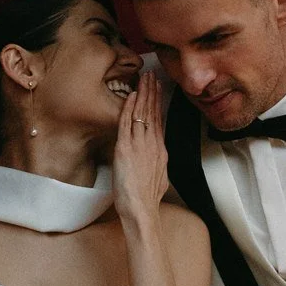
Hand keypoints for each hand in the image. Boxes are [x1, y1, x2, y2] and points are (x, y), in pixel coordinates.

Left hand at [112, 72, 167, 227]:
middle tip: (152, 76)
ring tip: (145, 78)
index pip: (158, 120)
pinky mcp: (126, 149)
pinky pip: (128, 123)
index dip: (158, 103)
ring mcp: (139, 145)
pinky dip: (129, 108)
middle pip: (152, 112)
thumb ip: (156, 163)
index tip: (157, 89)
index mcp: (160, 150)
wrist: (142, 209)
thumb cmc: (147, 199)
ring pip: (142, 114)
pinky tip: (132, 95)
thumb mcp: (158, 177)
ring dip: (143, 94)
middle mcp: (152, 144)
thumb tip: (154, 159)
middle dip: (152, 92)